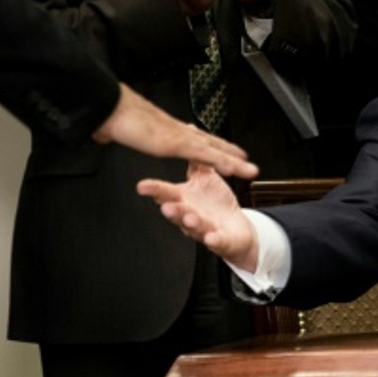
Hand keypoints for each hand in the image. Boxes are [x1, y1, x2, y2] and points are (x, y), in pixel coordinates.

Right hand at [94, 84, 256, 179]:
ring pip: (213, 149)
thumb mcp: (111, 129)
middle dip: (227, 149)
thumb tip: (102, 134)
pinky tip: (233, 167)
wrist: (105, 105)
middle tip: (245, 157)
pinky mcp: (175, 143)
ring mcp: (177, 135)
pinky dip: (220, 160)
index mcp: (163, 127)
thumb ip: (113, 132)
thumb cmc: (107, 114)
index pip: (190, 135)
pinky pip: (204, 154)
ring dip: (232, 159)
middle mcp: (175, 129)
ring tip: (250, 168)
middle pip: (208, 141)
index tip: (216, 146)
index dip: (205, 141)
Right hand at [138, 162, 259, 270]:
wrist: (236, 227)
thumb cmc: (217, 202)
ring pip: (193, 226)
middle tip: (166, 206)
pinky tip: (211, 238)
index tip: (142, 186)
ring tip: (190, 218)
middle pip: (177, 212)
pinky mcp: (219, 240)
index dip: (154, 189)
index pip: (166, 193)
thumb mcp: (206, 177)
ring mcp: (203, 228)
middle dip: (172, 209)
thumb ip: (196, 161)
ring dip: (190, 222)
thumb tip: (188, 136)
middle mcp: (190, 214)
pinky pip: (215, 241)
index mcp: (184, 198)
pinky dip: (213, 240)